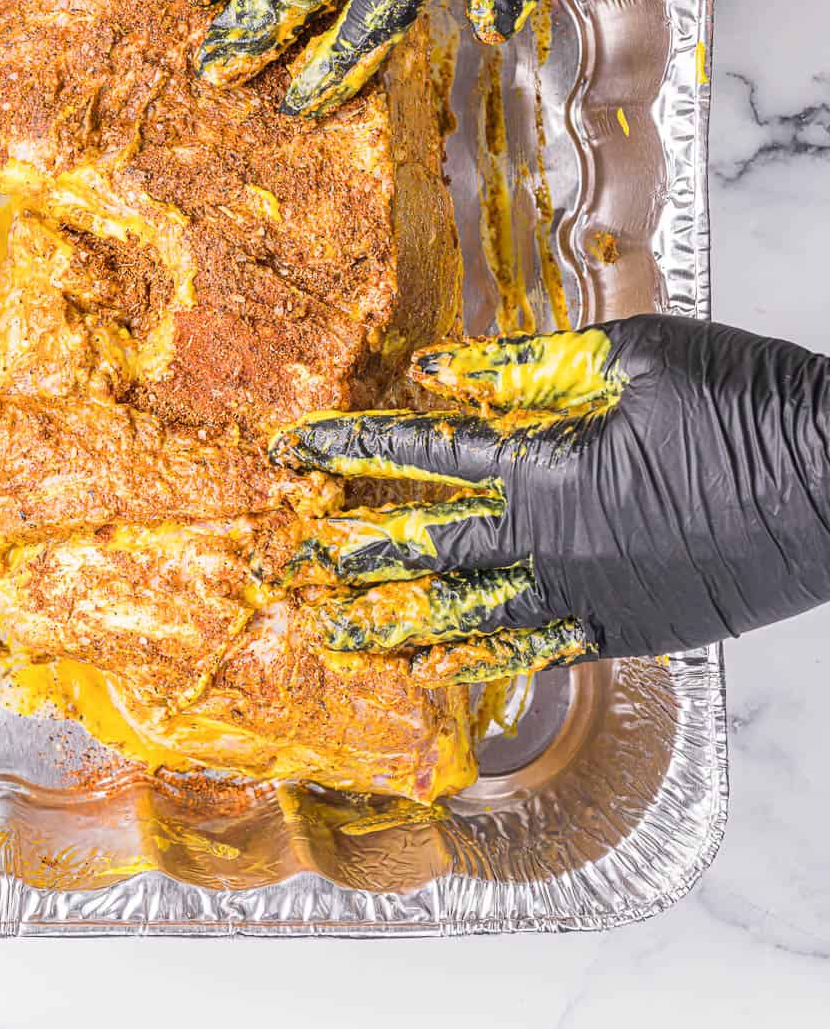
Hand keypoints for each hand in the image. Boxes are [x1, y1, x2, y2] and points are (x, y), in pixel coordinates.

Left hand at [269, 317, 829, 679]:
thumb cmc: (748, 403)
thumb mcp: (634, 358)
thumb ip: (531, 369)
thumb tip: (442, 372)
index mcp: (550, 469)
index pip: (425, 457)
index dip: (353, 449)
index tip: (292, 451)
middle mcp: (555, 546)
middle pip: (427, 551)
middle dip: (348, 553)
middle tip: (280, 567)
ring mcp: (591, 598)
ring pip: (470, 618)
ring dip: (395, 627)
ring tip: (333, 640)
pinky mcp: (629, 630)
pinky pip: (538, 652)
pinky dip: (482, 661)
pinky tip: (439, 670)